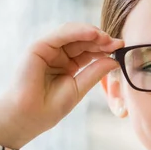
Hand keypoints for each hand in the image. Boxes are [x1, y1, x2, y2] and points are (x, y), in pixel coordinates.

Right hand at [0, 22, 123, 148]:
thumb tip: (114, 60)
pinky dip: (77, 32)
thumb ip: (94, 72)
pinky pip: (61, 35)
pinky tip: (93, 34)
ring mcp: (48, 50)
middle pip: (83, 40)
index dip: (105, 48)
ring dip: (92, 33)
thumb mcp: (79, 88)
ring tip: (107, 38)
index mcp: (68, 65)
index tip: (121, 47)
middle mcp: (58, 55)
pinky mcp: (39, 47)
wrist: (29, 117)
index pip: (89, 51)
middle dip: (101, 39)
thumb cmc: (50, 108)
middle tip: (117, 42)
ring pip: (73, 34)